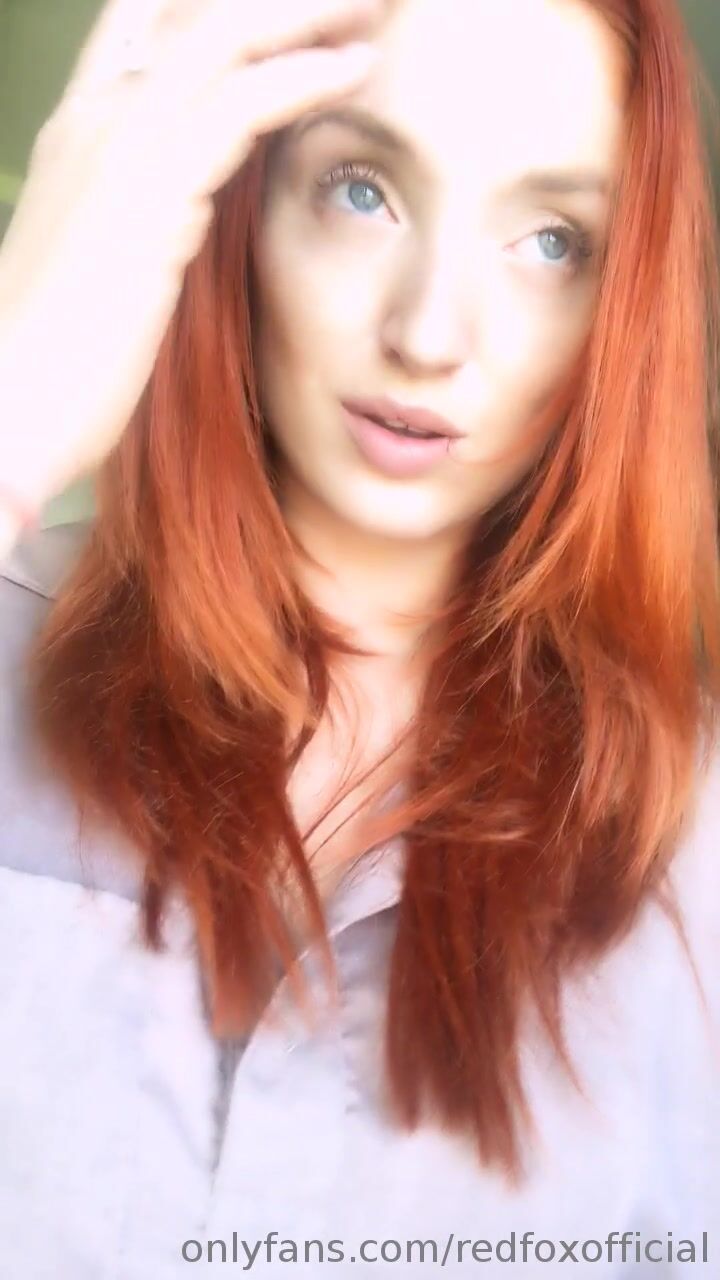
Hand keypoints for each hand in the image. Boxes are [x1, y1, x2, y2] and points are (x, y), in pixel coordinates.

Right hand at [0, 0, 379, 511]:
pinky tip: (361, 63)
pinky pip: (242, 102)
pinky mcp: (148, 185)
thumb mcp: (111, 264)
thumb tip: (197, 209)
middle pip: (197, 9)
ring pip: (224, 32)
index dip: (224, 10)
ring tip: (375, 5)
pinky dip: (307, 74)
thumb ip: (154, 214)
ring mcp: (116, 141)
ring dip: (308, 12)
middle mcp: (95, 116)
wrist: (12, 407)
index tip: (295, 13)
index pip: (151, 28)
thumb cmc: (63, 357)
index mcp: (82, 131)